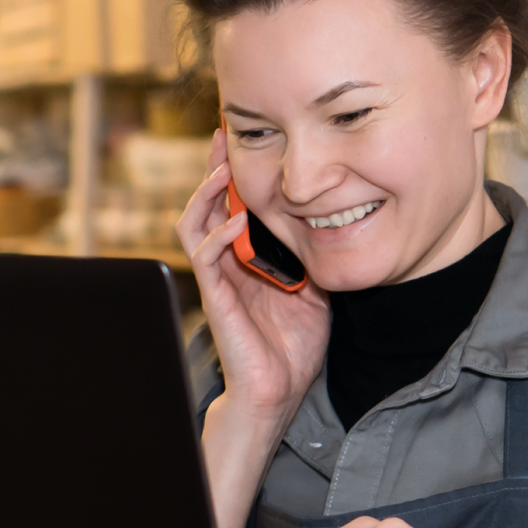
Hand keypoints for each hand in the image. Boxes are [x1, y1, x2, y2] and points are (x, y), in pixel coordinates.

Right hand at [177, 128, 329, 416]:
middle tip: (221, 136)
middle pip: (206, 204)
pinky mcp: (216, 298)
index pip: (231, 204)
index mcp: (247, 258)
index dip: (233, 173)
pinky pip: (206, 258)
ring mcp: (218, 279)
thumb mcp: (314, 290)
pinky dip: (218, 235)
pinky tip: (235, 220)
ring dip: (204, 193)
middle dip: (212, 168)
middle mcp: (227, 263)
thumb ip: (313, 258)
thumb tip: (334, 227)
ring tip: (221, 169)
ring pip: (194, 224)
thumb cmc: (293, 346)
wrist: (278, 391)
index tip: (244, 140)